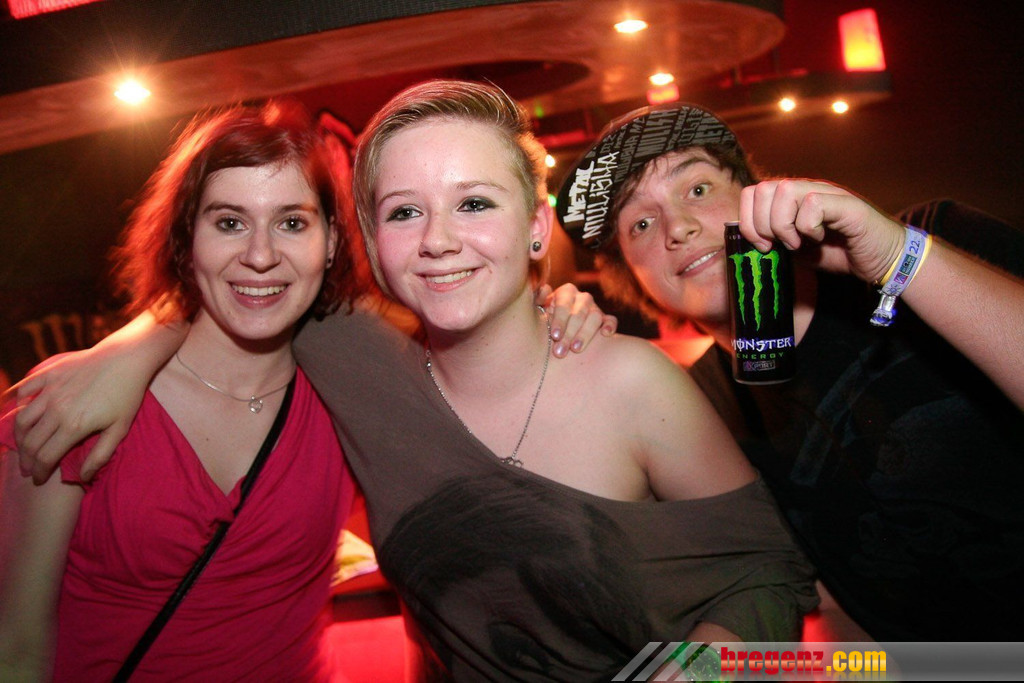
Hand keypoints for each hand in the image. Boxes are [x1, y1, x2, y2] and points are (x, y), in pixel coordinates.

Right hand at [6, 348, 139, 484]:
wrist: (126, 358)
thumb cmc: (127, 394)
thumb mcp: (120, 428)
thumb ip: (100, 455)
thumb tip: (84, 476)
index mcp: (73, 426)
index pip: (45, 457)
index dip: (40, 472)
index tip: (39, 479)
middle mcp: (56, 409)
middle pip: (30, 442)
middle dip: (26, 460)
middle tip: (27, 469)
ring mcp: (50, 390)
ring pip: (21, 419)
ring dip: (18, 437)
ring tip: (23, 446)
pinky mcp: (49, 374)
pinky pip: (24, 390)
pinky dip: (17, 403)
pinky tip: (20, 412)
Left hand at [537, 283, 616, 356]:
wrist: (559, 329)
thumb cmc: (546, 318)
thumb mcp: (538, 308)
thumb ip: (538, 299)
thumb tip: (545, 289)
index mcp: (566, 292)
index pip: (564, 304)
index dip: (559, 320)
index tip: (554, 336)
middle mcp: (583, 298)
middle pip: (579, 313)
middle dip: (569, 333)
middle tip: (560, 351)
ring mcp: (595, 308)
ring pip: (595, 317)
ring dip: (585, 334)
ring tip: (576, 349)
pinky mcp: (605, 319)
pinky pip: (611, 320)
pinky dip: (610, 326)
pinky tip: (605, 334)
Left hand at [739, 179, 904, 283]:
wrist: (882, 260)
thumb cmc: (839, 252)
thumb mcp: (796, 249)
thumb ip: (774, 239)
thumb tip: (745, 242)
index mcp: (791, 198)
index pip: (752, 193)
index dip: (748, 221)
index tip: (763, 246)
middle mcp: (807, 189)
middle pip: (762, 189)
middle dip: (761, 225)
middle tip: (778, 246)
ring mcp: (827, 193)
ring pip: (784, 191)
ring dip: (783, 225)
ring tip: (799, 243)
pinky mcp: (847, 204)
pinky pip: (812, 204)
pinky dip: (809, 227)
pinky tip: (819, 238)